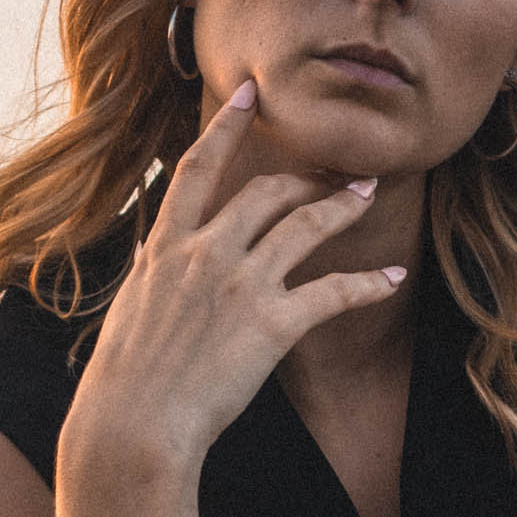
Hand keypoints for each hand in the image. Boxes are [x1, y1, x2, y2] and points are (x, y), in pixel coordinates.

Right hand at [64, 78, 403, 464]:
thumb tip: (151, 257)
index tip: (250, 93)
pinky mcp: (272, 322)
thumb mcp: (128, 312)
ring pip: (305, 224)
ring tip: (368, 192)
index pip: (198, 169)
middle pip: (265, 191)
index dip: (226, 126)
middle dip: (306, 176)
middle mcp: (204, 252)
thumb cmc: (123, 380)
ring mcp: (240, 283)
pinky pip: (333, 291)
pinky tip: (392, 278)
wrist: (132, 423)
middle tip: (335, 172)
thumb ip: (150, 277)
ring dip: (342, 205)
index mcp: (166, 247)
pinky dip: (368, 283)